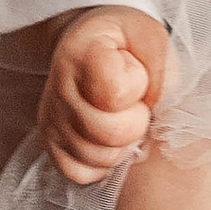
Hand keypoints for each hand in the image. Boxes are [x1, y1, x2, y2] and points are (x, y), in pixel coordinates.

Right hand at [39, 8, 170, 183]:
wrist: (90, 46)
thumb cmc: (125, 43)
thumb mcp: (150, 36)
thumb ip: (160, 66)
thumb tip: (157, 106)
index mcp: (81, 53)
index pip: (114, 92)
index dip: (137, 87)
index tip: (136, 73)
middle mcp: (58, 88)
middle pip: (107, 133)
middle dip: (135, 121)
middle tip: (135, 104)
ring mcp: (50, 120)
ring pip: (97, 158)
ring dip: (121, 145)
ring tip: (122, 118)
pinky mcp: (49, 145)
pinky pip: (79, 173)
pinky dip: (101, 163)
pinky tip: (108, 138)